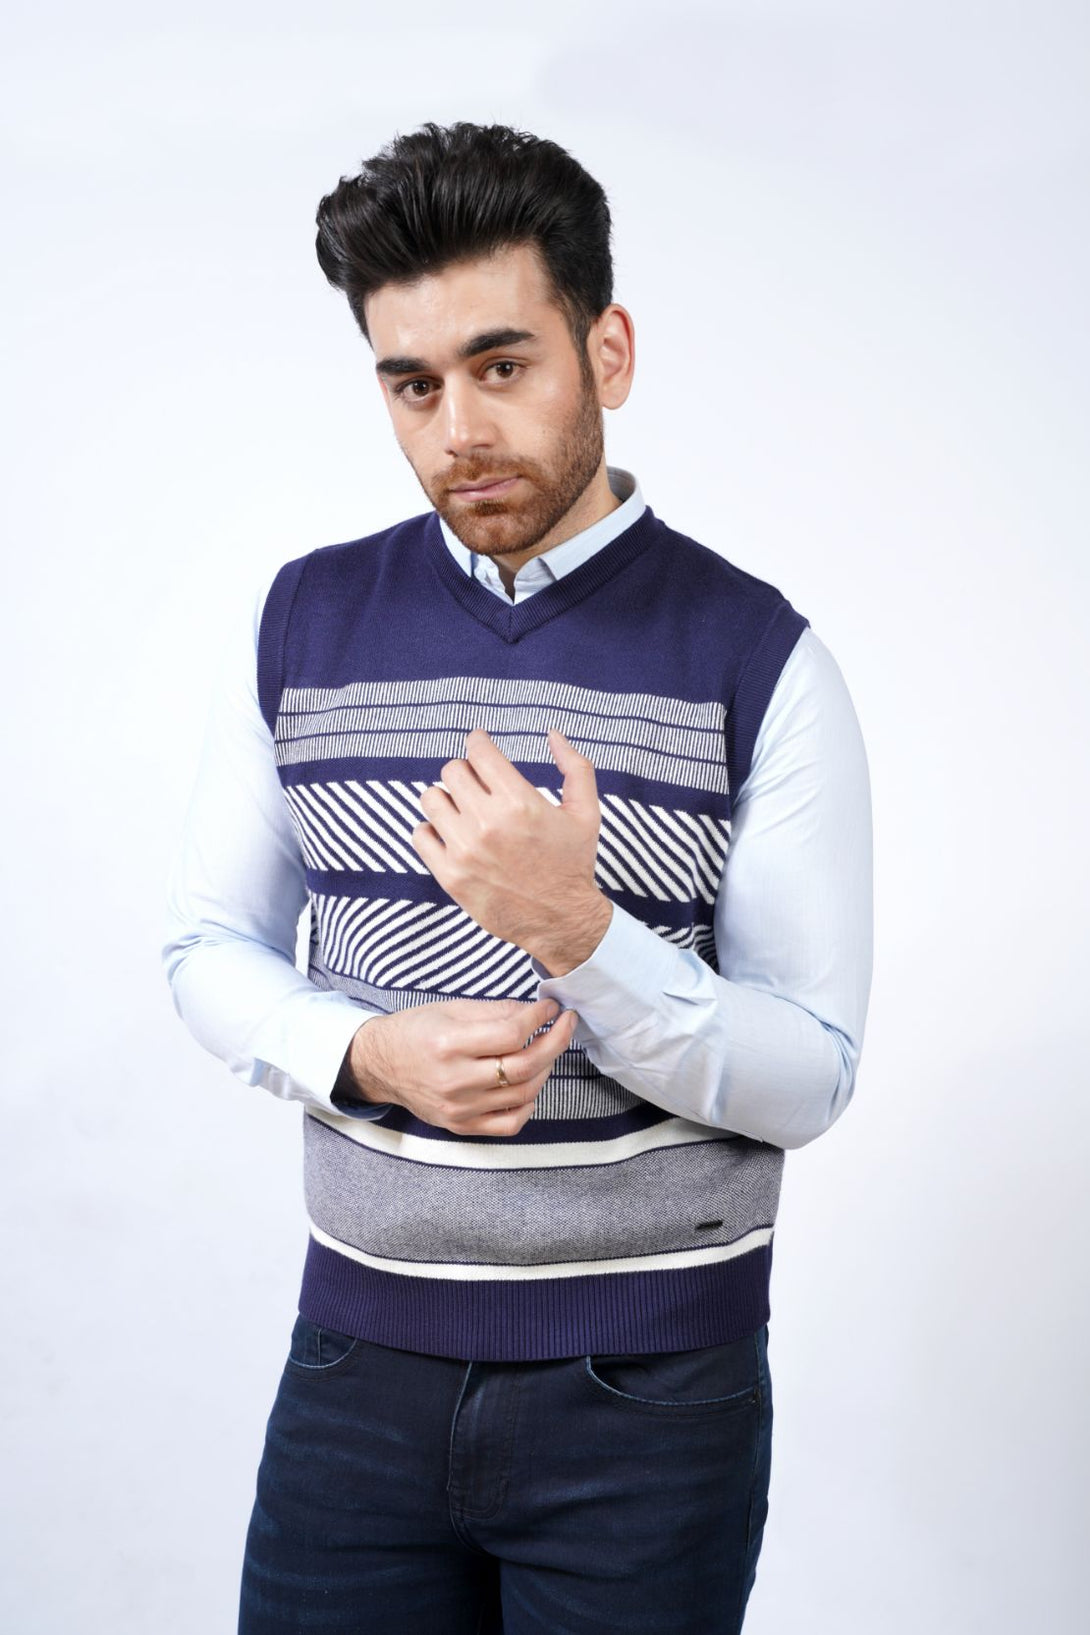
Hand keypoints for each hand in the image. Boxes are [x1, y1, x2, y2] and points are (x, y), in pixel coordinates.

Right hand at [338, 995, 578, 1135]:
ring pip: (523, 1093)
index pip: (511, 1033)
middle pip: (524, 1066)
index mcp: (449, 1045)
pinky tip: (529, 1085)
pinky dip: (529, 1104)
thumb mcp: (450, 1009)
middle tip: (566, 1024)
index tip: (550, 1007)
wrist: (380, 1065)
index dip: (539, 1018)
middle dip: (555, 1041)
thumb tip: (533, 1013)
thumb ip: (494, 1012)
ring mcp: (459, 1108)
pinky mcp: (461, 1125)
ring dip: (545, 1068)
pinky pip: (509, 1124)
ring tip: (546, 1049)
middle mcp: (455, 1081)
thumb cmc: (414, 1031)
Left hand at [412, 726, 610, 970]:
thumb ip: (574, 767)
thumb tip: (552, 734)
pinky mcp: (449, 876)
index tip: (480, 746)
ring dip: (446, 798)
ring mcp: (464, 850)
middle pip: (452, 771)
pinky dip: (432, 830)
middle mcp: (487, 823)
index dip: (478, 743)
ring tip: (463, 809)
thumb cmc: (573, 863)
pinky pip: (420, 835)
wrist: (561, 919)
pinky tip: (451, 834)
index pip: (478, 751)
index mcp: (519, 802)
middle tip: (476, 783)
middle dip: (465, 771)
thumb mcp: (586, 811)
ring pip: (431, 798)